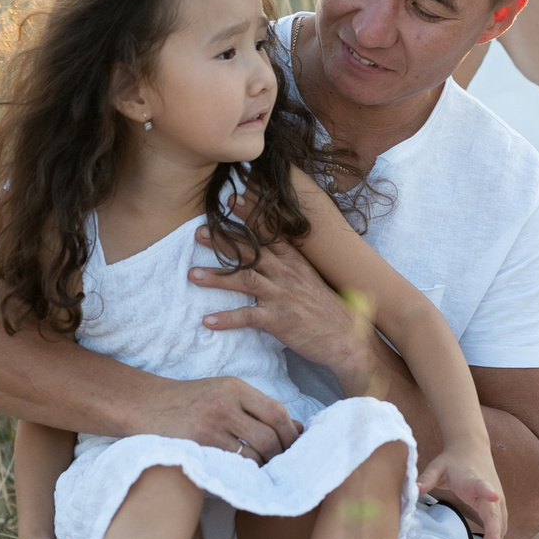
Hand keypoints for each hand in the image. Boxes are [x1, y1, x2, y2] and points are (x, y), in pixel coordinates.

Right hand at [134, 374, 301, 459]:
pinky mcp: (199, 444)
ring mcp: (211, 425)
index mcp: (236, 388)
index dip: (292, 432)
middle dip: (282, 454)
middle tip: (284, 465)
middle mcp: (226, 404)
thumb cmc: (190, 401)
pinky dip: (244, 471)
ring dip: (265, 466)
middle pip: (270, 435)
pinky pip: (232, 463)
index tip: (297, 446)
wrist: (145, 405)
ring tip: (267, 471)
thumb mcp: (225, 394)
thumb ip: (259, 408)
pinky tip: (246, 474)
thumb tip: (299, 427)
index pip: (277, 411)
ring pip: (254, 452)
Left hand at [193, 232, 369, 380]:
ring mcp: (282, 296)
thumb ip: (289, 266)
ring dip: (216, 277)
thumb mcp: (310, 280)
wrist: (346, 338)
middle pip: (251, 252)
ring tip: (192, 275)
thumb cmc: (328, 310)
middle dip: (223, 241)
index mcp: (294, 262)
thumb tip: (269, 256)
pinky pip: (248, 317)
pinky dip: (227, 319)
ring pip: (245, 279)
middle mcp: (286, 274)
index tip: (232, 200)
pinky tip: (207, 321)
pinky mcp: (278, 320)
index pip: (269, 233)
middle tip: (198, 232)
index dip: (249, 216)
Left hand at [417, 443, 506, 538]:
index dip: (488, 492)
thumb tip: (413, 489)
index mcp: (474, 480)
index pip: (483, 486)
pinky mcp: (498, 504)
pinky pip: (501, 523)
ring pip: (501, 522)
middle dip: (494, 534)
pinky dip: (497, 536)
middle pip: (496, 514)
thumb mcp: (437, 467)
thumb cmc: (453, 460)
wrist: (472, 447)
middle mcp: (491, 490)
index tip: (493, 496)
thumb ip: (426, 479)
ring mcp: (497, 498)